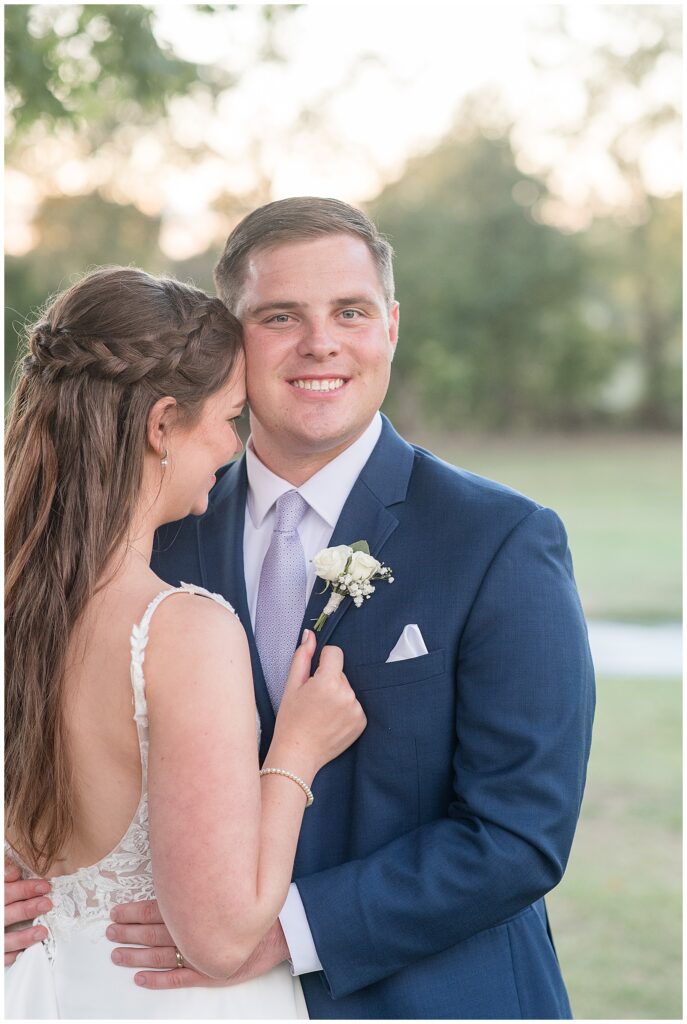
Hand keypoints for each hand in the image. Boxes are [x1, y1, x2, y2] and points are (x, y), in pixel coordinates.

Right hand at [5, 859, 50, 965]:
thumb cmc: (0, 900)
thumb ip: (4, 875)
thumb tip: (15, 871)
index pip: (5, 892)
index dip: (24, 889)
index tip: (45, 886)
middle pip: (6, 915)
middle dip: (27, 910)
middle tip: (47, 904)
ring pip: (4, 940)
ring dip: (23, 937)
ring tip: (43, 932)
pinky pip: (2, 957)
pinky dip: (13, 955)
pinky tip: (27, 951)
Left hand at [107, 900, 288, 988]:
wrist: (283, 929)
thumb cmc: (255, 906)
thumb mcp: (227, 887)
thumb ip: (200, 885)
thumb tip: (175, 875)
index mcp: (197, 909)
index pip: (157, 909)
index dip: (134, 912)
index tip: (115, 912)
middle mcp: (195, 932)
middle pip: (153, 932)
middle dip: (129, 932)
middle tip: (109, 932)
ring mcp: (201, 955)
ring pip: (160, 956)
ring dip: (136, 956)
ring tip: (117, 955)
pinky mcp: (209, 973)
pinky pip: (177, 979)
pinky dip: (157, 981)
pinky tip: (141, 979)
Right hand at [271, 631, 366, 777]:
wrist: (298, 753)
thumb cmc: (291, 719)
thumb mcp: (292, 685)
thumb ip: (303, 656)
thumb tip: (310, 634)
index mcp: (328, 682)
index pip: (335, 652)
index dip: (322, 660)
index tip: (314, 675)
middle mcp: (346, 694)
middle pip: (340, 672)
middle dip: (328, 680)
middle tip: (314, 700)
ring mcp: (356, 709)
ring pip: (347, 688)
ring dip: (337, 694)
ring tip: (322, 712)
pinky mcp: (361, 721)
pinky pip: (354, 704)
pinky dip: (345, 708)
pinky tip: (331, 720)